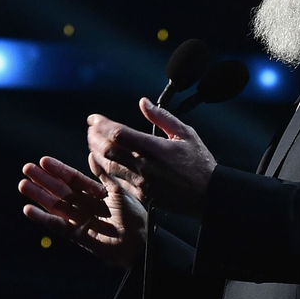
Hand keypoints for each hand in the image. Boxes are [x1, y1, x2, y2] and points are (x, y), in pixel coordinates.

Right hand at [18, 155, 146, 268]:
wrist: (141, 242)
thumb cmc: (135, 216)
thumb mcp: (119, 191)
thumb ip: (103, 175)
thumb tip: (91, 155)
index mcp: (96, 194)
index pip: (73, 179)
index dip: (58, 170)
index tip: (44, 160)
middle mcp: (86, 206)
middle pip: (61, 190)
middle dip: (44, 180)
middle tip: (27, 168)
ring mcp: (81, 220)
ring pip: (56, 206)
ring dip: (39, 196)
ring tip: (23, 184)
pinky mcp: (77, 236)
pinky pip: (57, 226)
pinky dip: (42, 218)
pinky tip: (28, 209)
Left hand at [87, 97, 216, 215]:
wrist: (208, 195)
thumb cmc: (200, 163)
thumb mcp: (185, 134)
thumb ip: (162, 117)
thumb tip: (143, 102)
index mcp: (156, 148)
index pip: (119, 133)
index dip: (102, 124)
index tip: (94, 118)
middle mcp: (145, 166)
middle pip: (109, 149)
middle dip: (95, 137)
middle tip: (90, 128)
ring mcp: (142, 183)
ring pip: (108, 166)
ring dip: (96, 152)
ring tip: (92, 142)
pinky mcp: (141, 196)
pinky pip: (115, 181)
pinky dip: (103, 170)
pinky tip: (99, 161)